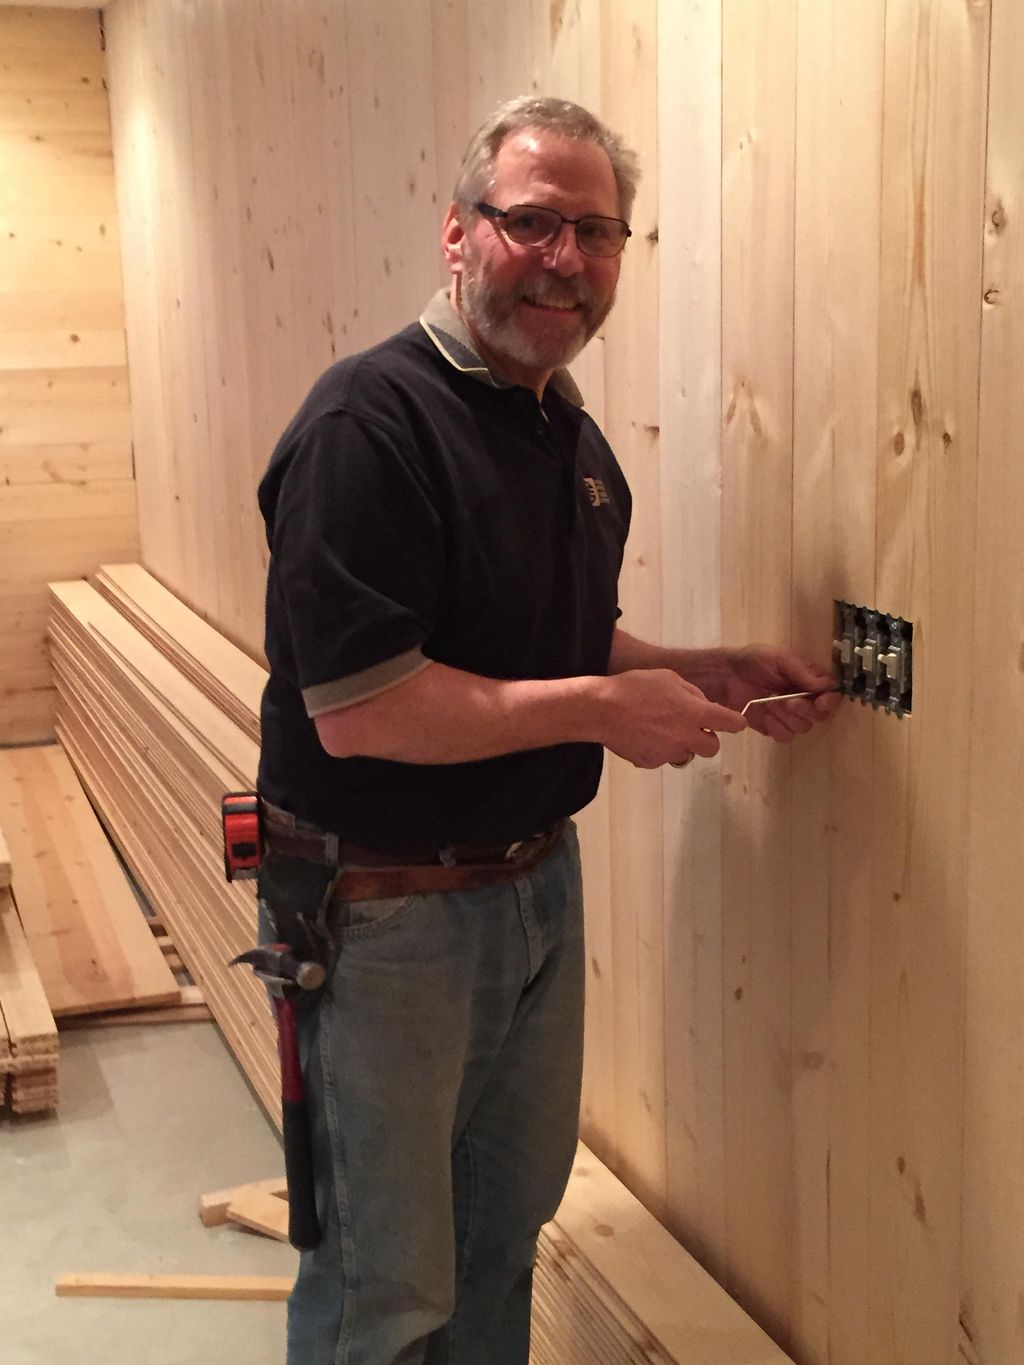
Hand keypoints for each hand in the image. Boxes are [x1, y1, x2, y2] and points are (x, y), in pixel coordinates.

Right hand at [601, 668, 747, 768]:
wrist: (601, 709)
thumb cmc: (636, 687)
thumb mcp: (669, 678)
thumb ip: (692, 693)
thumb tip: (702, 706)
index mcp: (695, 714)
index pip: (730, 723)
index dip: (735, 722)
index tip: (733, 722)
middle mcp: (686, 737)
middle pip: (712, 748)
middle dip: (707, 738)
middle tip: (693, 728)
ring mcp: (668, 753)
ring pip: (686, 754)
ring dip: (682, 745)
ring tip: (661, 730)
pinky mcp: (651, 762)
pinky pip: (662, 758)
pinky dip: (658, 749)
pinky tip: (643, 736)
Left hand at [718, 645, 840, 742]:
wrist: (724, 676)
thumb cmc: (753, 662)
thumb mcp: (779, 658)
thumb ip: (803, 672)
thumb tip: (828, 686)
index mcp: (808, 679)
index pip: (830, 694)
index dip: (829, 701)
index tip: (820, 702)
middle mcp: (803, 698)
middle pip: (820, 715)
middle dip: (806, 710)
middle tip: (788, 702)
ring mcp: (788, 715)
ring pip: (803, 727)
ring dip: (788, 717)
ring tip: (770, 704)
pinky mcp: (773, 727)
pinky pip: (785, 736)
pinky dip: (776, 728)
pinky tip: (765, 717)